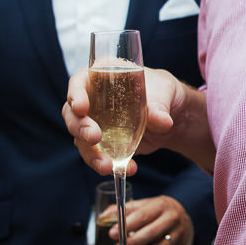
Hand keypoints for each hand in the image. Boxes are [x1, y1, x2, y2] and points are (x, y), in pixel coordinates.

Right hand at [66, 65, 208, 171]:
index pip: (79, 84)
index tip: (81, 108)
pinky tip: (126, 168)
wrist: (172, 116)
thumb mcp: (165, 93)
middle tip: (94, 137)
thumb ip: (160, 106)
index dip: (76, 95)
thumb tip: (162, 121)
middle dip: (80, 128)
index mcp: (101, 77)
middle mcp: (92, 100)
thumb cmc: (163, 92)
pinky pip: (98, 156)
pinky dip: (108, 165)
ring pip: (81, 140)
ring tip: (107, 165)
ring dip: (92, 154)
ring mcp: (95, 123)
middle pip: (73, 114)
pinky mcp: (103, 144)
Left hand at [97, 195, 192, 244]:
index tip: (112, 233)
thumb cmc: (158, 211)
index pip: (143, 215)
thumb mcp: (144, 204)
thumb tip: (103, 216)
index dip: (127, 225)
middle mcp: (172, 219)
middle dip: (131, 242)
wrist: (184, 216)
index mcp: (161, 205)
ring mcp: (177, 234)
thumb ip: (124, 210)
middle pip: (151, 233)